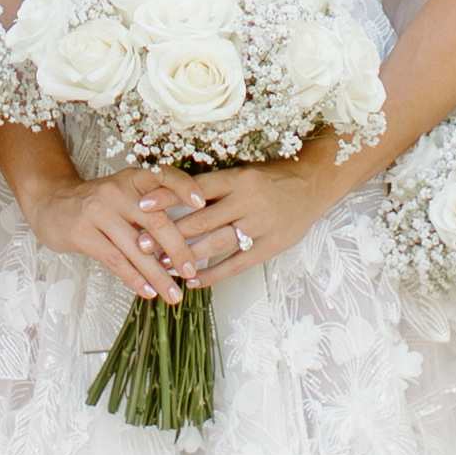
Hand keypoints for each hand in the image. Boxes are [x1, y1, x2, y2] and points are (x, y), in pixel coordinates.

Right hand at [22, 166, 187, 293]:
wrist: (50, 202)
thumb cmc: (97, 204)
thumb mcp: (123, 195)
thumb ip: (150, 212)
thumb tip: (185, 247)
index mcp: (132, 178)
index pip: (163, 177)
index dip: (184, 188)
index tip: (202, 205)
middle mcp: (116, 191)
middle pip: (155, 222)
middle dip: (178, 250)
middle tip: (192, 272)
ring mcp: (97, 211)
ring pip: (136, 248)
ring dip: (158, 275)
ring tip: (174, 295)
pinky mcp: (82, 233)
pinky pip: (115, 260)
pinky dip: (134, 279)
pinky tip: (148, 292)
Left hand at [153, 147, 339, 279]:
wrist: (313, 184)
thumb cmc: (271, 178)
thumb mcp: (243, 173)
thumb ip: (214, 188)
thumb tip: (172, 194)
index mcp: (237, 178)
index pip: (195, 189)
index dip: (167, 198)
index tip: (141, 206)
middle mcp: (247, 201)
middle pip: (201, 221)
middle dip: (169, 234)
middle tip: (142, 245)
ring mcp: (260, 225)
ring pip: (217, 244)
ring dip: (188, 256)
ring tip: (164, 266)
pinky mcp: (271, 245)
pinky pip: (238, 263)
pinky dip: (215, 274)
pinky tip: (195, 281)